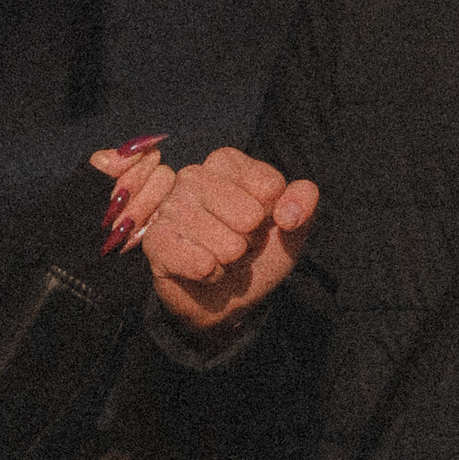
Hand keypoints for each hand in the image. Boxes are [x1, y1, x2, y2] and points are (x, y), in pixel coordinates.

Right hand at [93, 140, 316, 331]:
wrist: (225, 297)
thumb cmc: (256, 252)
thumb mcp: (290, 227)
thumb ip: (303, 203)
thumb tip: (288, 214)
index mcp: (226, 162)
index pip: (270, 186)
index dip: (272, 215)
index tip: (258, 222)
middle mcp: (193, 175)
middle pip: (249, 215)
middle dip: (250, 241)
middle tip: (236, 243)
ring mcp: (170, 207)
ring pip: (228, 245)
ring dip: (231, 262)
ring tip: (219, 257)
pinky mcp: (156, 241)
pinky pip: (201, 264)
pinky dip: (212, 276)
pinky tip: (203, 270)